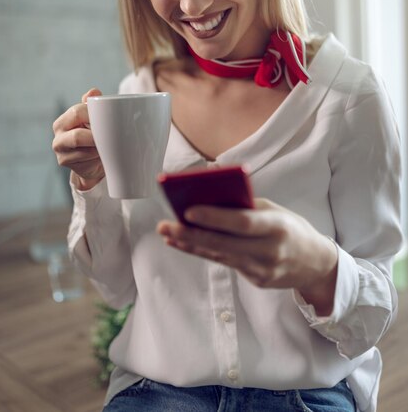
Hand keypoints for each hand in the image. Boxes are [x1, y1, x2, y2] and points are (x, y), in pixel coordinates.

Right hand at [52, 88, 104, 190]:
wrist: (93, 162)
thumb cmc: (93, 136)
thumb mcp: (93, 119)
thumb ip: (92, 104)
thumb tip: (94, 91)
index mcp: (63, 121)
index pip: (77, 112)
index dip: (94, 115)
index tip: (108, 118)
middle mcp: (58, 136)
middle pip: (77, 136)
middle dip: (96, 136)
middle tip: (110, 136)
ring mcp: (61, 152)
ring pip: (84, 150)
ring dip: (99, 148)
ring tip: (107, 146)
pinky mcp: (68, 164)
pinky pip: (87, 161)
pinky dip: (96, 158)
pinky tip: (102, 155)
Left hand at [157, 198, 337, 315]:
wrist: (315, 264)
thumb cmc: (291, 228)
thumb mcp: (276, 210)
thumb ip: (248, 207)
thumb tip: (211, 200)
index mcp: (278, 226)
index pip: (242, 223)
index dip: (215, 218)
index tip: (189, 210)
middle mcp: (270, 251)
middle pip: (224, 244)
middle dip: (191, 235)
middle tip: (165, 225)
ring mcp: (262, 270)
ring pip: (219, 255)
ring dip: (190, 244)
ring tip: (167, 232)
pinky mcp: (256, 280)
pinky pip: (224, 263)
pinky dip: (203, 252)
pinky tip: (183, 244)